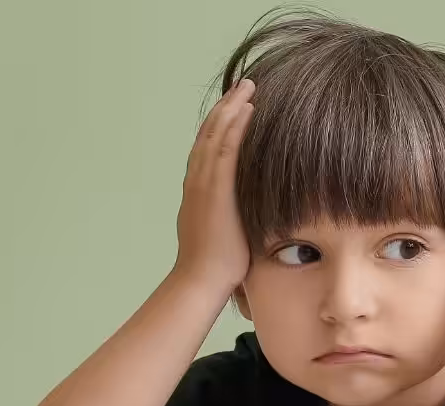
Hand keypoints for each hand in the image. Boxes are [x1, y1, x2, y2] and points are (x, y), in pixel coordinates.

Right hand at [172, 78, 255, 291]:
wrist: (201, 280)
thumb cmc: (216, 267)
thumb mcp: (224, 233)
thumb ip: (233, 217)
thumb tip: (248, 219)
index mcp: (198, 190)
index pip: (208, 149)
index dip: (221, 125)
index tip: (235, 108)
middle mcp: (196, 181)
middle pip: (209, 134)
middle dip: (226, 108)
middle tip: (243, 87)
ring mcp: (203, 183)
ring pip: (216, 135)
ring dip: (231, 109)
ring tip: (248, 88)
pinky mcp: (215, 188)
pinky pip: (225, 149)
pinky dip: (235, 127)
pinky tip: (247, 110)